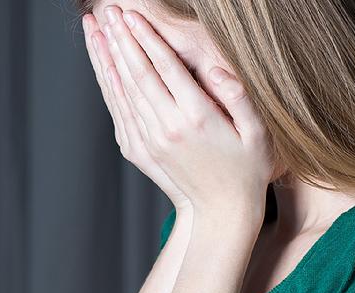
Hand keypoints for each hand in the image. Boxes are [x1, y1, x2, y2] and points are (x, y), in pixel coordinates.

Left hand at [84, 6, 273, 219]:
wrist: (223, 211)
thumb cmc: (247, 170)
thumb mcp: (258, 134)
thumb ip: (240, 98)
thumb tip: (218, 70)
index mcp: (197, 118)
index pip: (166, 68)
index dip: (147, 38)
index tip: (132, 15)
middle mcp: (168, 127)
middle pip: (137, 74)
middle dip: (120, 38)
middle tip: (107, 10)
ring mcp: (151, 140)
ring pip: (122, 90)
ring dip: (107, 57)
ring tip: (95, 29)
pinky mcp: (141, 150)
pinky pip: (119, 111)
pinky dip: (108, 86)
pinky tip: (104, 67)